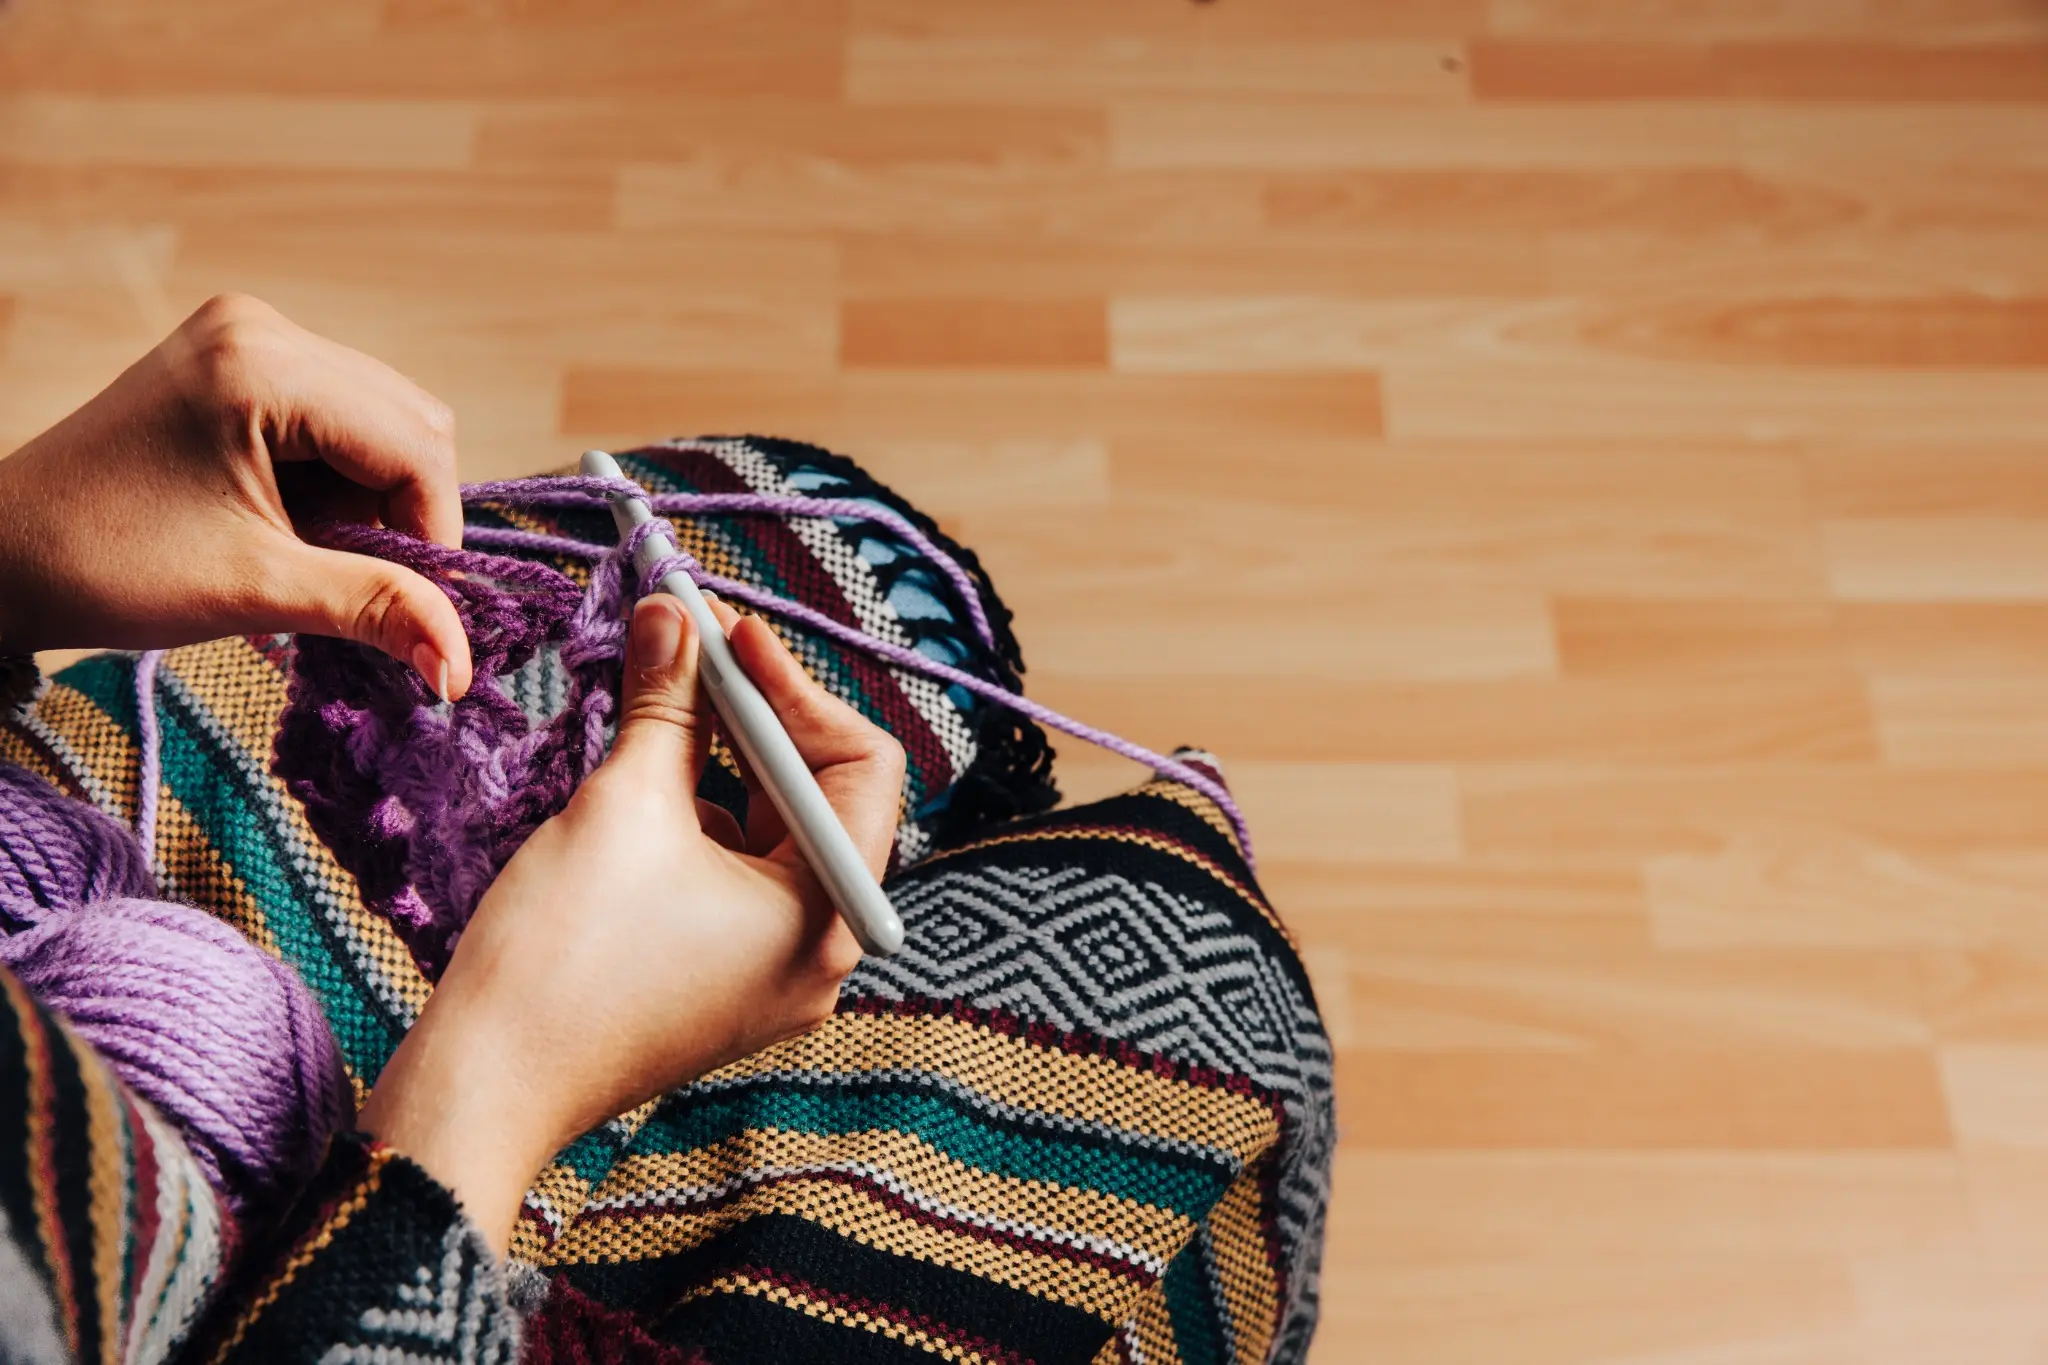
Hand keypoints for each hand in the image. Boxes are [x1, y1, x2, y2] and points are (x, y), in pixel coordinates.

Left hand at [0, 294, 472, 697]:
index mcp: (264, 364)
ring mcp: (250, 337)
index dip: (434, 533)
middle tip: (363, 582)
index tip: (421, 607)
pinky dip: (340, 481)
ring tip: (312, 552)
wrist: (0, 551)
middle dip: (406, 512)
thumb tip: (462, 667)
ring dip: (375, 499)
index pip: (416, 445)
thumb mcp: (256, 590)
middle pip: (412, 423)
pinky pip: (341, 418)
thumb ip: (375, 610)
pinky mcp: (240, 360)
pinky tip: (293, 522)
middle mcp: (264, 328)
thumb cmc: (106, 567)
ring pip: (385, 421)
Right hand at [357, 594, 904, 1250]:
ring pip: (773, 830)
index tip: (727, 631)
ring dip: (724, 756)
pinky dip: (701, 813)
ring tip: (664, 692)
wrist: (485, 1087)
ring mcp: (773, 971)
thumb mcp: (625, 805)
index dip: (794, 686)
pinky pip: (737, 873)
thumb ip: (667, 700)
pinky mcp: (723, 978)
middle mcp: (822, 951)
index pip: (861, 766)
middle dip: (758, 714)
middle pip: (823, 795)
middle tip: (694, 643)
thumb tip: (673, 615)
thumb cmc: (562, 958)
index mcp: (830, 916)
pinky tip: (648, 768)